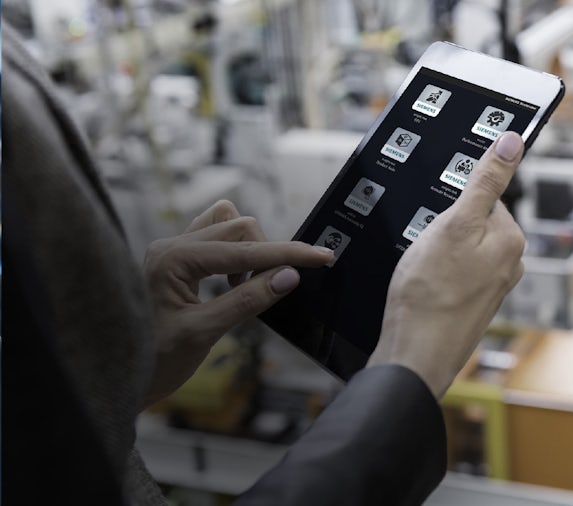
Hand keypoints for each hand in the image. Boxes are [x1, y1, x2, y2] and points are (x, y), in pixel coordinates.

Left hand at [142, 200, 332, 405]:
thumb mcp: (203, 334)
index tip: (322, 257)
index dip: (287, 254)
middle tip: (276, 289)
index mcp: (173, 259)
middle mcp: (171, 246)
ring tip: (248, 288)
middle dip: (267, 254)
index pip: (244, 249)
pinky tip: (235, 283)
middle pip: (239, 227)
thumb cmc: (152, 360)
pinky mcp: (177, 261)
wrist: (116, 378)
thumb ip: (247, 301)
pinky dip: (237, 254)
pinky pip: (216, 238)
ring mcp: (173, 251)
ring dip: (251, 250)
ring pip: (228, 225)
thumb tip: (288, 276)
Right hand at [367, 132, 525, 397]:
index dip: (453, 205)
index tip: (436, 221)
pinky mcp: (472, 306)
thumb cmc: (429, 294)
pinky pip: (452, 276)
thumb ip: (485, 182)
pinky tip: (422, 289)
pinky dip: (436, 277)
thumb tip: (513, 142)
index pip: (484, 198)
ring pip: (459, 251)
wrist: (414, 355)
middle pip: (472, 224)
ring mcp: (492, 288)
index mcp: (512, 240)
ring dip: (437, 255)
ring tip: (422, 273)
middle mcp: (510, 265)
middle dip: (445, 230)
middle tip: (426, 250)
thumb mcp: (454, 223)